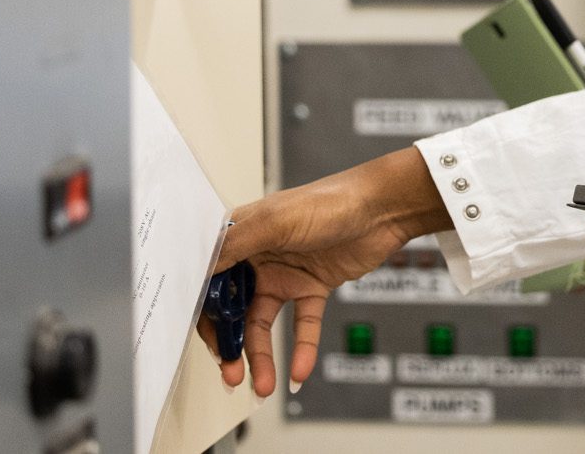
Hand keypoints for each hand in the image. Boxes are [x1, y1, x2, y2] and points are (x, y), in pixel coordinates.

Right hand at [198, 148, 449, 395]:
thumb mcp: (277, 221)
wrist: (384, 208)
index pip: (210, 281)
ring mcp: (285, 275)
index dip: (204, 312)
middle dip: (229, 343)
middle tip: (230, 372)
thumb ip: (236, 246)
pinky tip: (298, 371)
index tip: (205, 342)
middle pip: (233, 309)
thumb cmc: (331, 201)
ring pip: (263, 325)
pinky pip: (301, 326)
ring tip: (261, 384)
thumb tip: (200, 269)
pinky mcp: (312, 288)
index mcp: (241, 236)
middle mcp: (258, 258)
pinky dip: (301, 350)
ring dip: (260, 356)